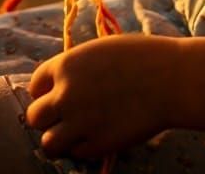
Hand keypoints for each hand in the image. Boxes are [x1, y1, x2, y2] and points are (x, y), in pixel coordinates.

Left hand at [25, 36, 179, 158]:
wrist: (170, 79)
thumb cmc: (140, 57)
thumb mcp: (100, 50)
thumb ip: (76, 68)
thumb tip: (59, 85)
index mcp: (65, 65)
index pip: (35, 84)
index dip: (46, 91)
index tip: (59, 94)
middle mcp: (66, 94)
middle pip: (35, 116)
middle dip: (48, 117)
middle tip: (64, 117)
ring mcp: (80, 122)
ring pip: (48, 143)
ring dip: (58, 140)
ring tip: (73, 134)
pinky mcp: (98, 145)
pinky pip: (77, 154)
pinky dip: (83, 149)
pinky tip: (97, 137)